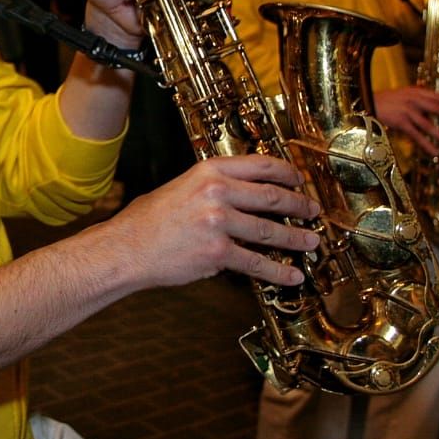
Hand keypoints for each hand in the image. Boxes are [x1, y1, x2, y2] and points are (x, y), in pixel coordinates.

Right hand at [107, 156, 318, 288]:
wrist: (126, 248)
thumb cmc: (148, 221)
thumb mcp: (180, 187)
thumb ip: (212, 187)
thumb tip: (244, 195)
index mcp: (208, 171)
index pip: (260, 164)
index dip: (287, 172)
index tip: (300, 179)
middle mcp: (216, 192)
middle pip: (271, 197)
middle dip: (298, 205)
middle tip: (312, 212)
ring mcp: (218, 222)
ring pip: (269, 231)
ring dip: (295, 239)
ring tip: (310, 243)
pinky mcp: (217, 252)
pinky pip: (256, 262)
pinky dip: (278, 271)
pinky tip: (291, 274)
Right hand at [373, 85, 438, 156]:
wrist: (364, 103)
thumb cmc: (384, 101)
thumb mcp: (403, 95)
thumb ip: (418, 101)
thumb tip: (434, 111)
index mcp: (416, 92)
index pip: (438, 96)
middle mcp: (413, 100)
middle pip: (438, 109)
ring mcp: (407, 111)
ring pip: (429, 125)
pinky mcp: (400, 122)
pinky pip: (416, 135)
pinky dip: (426, 144)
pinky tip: (435, 152)